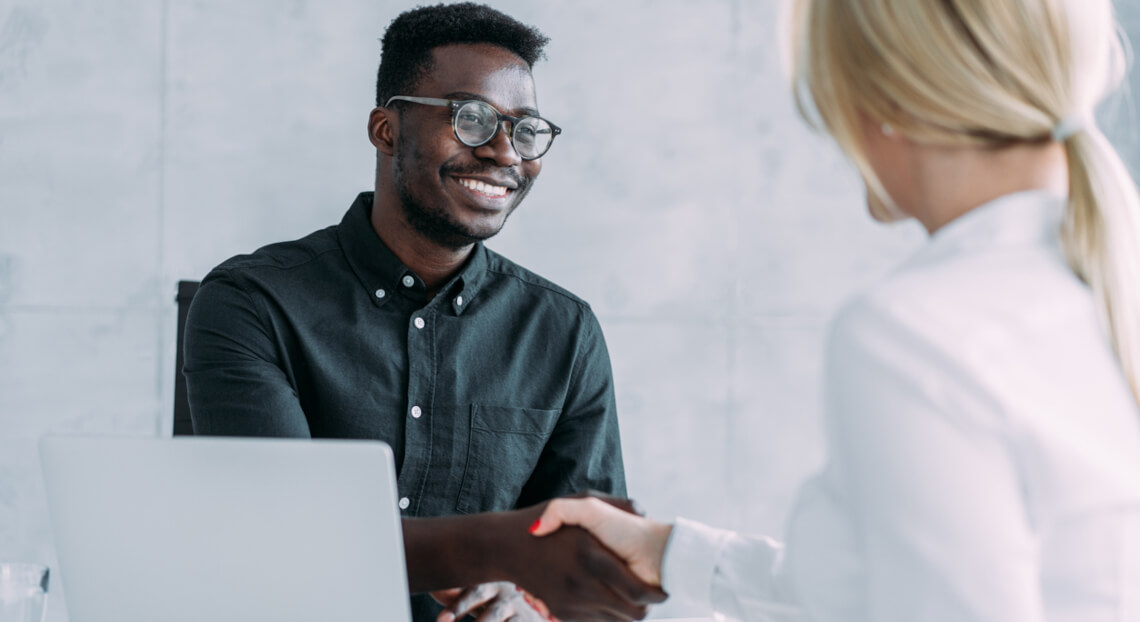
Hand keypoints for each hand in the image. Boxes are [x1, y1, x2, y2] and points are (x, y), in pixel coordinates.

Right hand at [402, 498, 666, 620]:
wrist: (507, 547)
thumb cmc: (549, 522)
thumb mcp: (583, 503)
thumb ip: (617, 504)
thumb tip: (644, 512)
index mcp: (592, 556)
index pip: (639, 592)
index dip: (655, 594)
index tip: (662, 588)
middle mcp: (582, 583)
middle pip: (632, 613)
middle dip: (644, 606)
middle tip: (650, 596)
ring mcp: (571, 601)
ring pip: (615, 620)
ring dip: (626, 613)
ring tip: (630, 598)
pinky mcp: (562, 612)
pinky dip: (606, 616)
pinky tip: (607, 599)